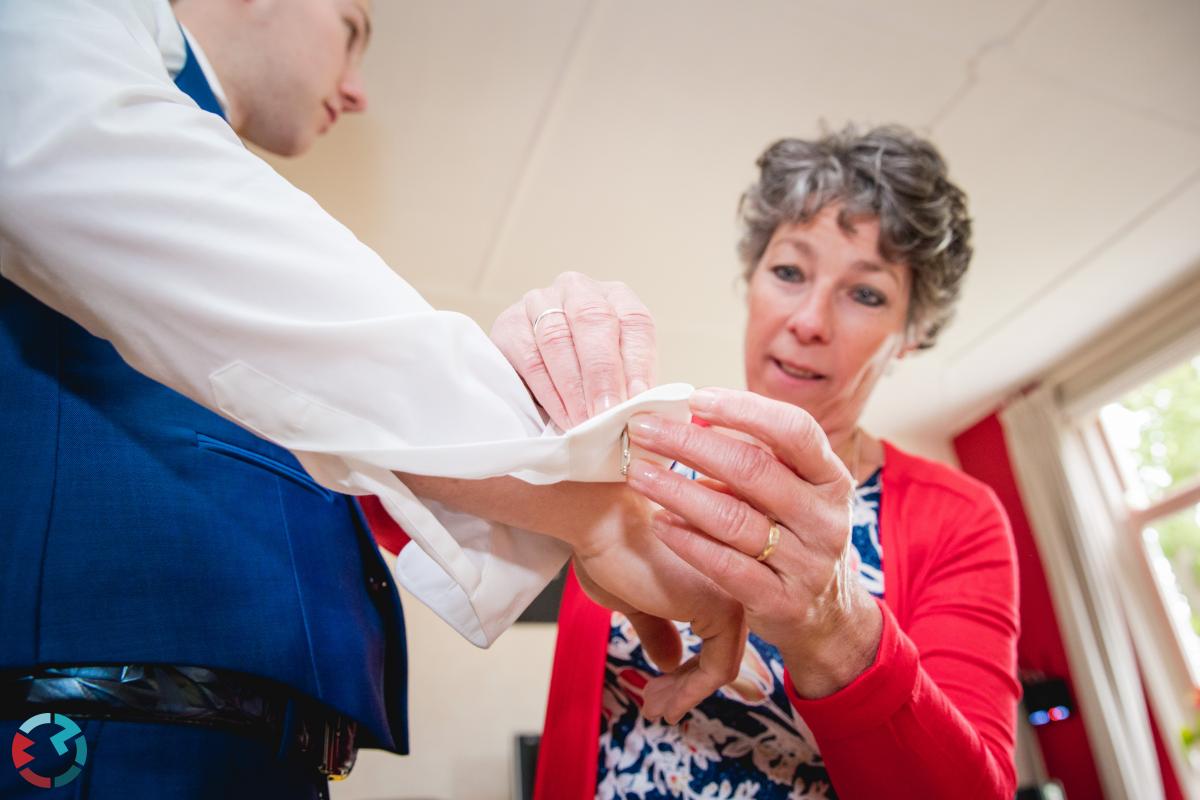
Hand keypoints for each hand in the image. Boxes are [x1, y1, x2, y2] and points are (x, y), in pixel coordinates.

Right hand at [490, 271, 656, 428]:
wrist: (542, 373)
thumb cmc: (590, 374)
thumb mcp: (619, 374)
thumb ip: (632, 387)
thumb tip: (645, 409)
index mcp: (617, 297)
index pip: (635, 322)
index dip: (638, 363)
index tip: (638, 400)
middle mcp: (579, 290)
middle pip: (594, 321)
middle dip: (602, 374)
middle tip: (606, 413)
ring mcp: (540, 301)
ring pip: (557, 338)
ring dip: (573, 387)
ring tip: (585, 422)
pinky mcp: (509, 323)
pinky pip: (529, 356)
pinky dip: (548, 391)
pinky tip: (561, 414)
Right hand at [570, 492, 746, 723]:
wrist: (600, 518)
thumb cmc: (609, 544)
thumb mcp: (634, 595)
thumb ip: (657, 626)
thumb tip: (669, 660)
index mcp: (719, 571)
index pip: (716, 631)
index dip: (687, 667)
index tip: (657, 687)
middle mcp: (737, 579)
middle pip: (722, 648)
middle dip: (685, 684)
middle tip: (655, 704)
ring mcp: (736, 593)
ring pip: (722, 663)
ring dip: (684, 693)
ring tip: (653, 706)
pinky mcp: (724, 608)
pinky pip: (717, 668)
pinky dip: (689, 692)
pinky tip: (659, 701)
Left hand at [623, 388, 882, 698]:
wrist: (827, 615)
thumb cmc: (795, 534)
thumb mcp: (795, 492)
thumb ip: (757, 458)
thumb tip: (695, 419)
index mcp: (831, 478)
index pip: (795, 430)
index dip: (745, 410)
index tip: (695, 398)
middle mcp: (825, 519)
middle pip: (754, 470)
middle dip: (691, 445)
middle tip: (644, 430)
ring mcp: (807, 564)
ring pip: (734, 519)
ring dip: (678, 491)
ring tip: (639, 474)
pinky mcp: (781, 603)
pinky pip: (726, 566)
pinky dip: (688, 541)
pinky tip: (659, 522)